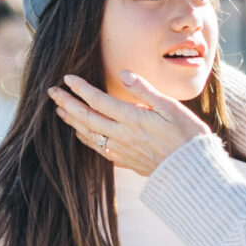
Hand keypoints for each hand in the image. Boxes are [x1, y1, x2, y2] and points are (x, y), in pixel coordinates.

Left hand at [46, 71, 213, 175]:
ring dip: (72, 121)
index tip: (67, 78)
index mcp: (132, 119)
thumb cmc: (187, 136)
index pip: (98, 100)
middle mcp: (122, 135)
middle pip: (87, 117)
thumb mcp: (171, 107)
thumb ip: (145, 90)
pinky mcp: (125, 161)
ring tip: (59, 111)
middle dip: (67, 103)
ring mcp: (122, 150)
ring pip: (89, 134)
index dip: (81, 89)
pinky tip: (80, 134)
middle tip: (52, 92)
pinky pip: (98, 149)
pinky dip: (85, 139)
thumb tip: (123, 73)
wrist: (193, 171)